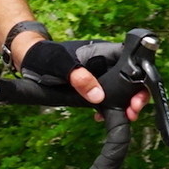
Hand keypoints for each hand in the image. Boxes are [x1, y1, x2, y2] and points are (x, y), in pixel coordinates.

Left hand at [14, 35, 149, 118]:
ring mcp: (100, 74)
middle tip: (133, 112)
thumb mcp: (60, 66)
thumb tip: (98, 95)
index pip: (131, 61)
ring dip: (125, 103)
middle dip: (136, 95)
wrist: (29, 59)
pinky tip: (101, 115)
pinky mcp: (92, 85)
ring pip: (121, 88)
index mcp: (103, 51)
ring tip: (126, 116)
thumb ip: (79, 77)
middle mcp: (105, 62)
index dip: (140, 78)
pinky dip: (109, 106)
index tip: (137, 97)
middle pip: (131, 77)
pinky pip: (106, 95)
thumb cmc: (44, 57)